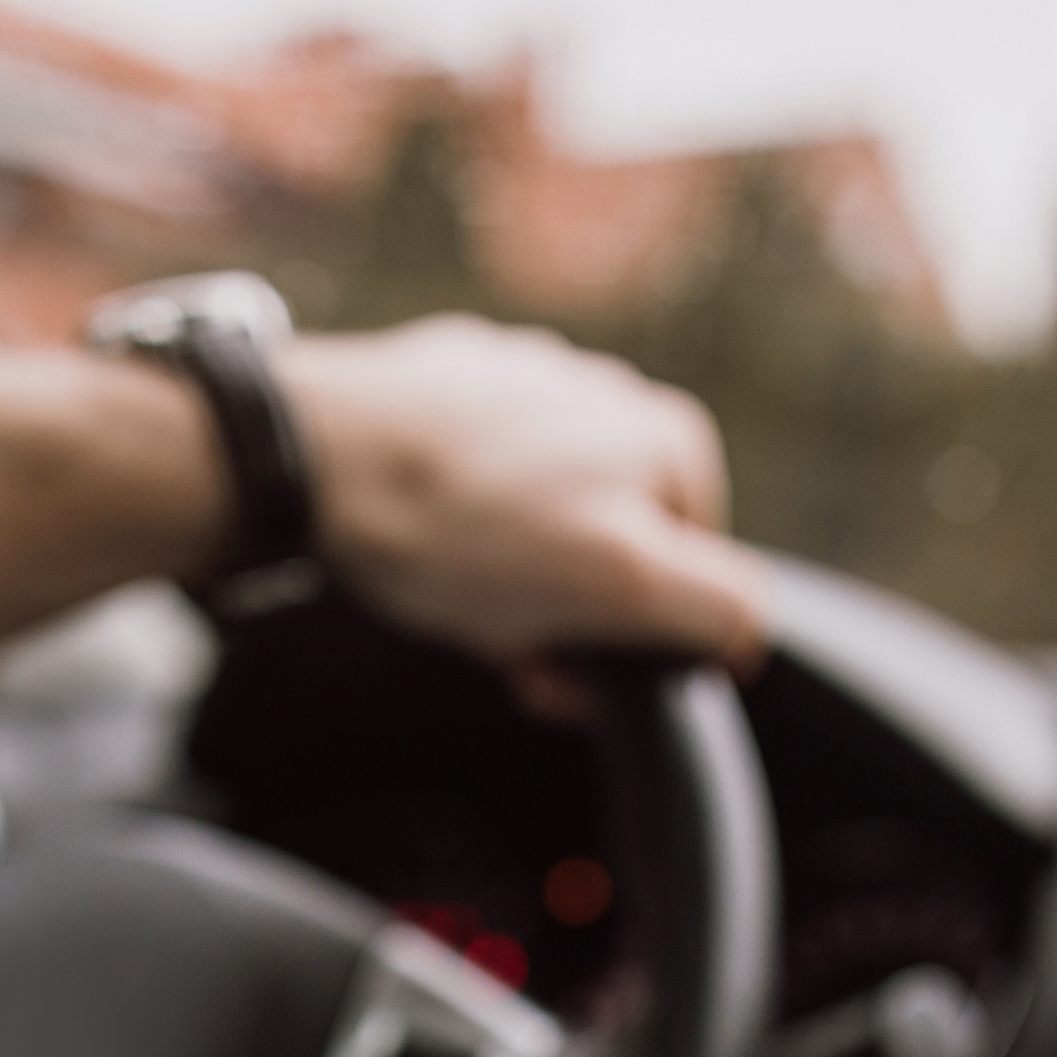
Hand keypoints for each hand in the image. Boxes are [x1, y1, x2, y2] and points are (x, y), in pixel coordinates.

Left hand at [281, 317, 770, 699]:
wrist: (310, 454)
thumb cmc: (456, 525)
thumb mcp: (618, 585)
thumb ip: (712, 608)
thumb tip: (746, 631)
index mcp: (668, 440)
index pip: (698, 582)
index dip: (639, 647)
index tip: (572, 672)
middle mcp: (610, 396)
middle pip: (618, 552)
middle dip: (568, 612)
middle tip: (507, 639)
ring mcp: (527, 385)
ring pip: (546, 521)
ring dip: (512, 574)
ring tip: (452, 582)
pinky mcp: (449, 387)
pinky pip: (478, 482)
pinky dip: (460, 522)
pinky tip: (417, 534)